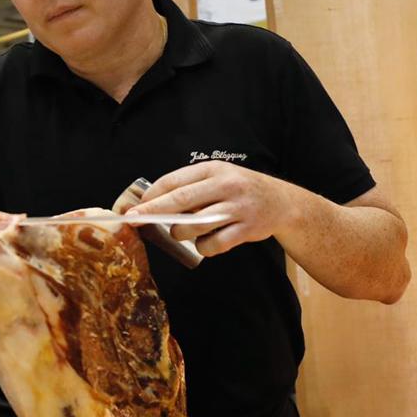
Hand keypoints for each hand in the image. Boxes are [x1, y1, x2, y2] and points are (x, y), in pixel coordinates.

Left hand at [128, 161, 296, 256]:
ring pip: (195, 225)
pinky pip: (214, 244)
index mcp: (214, 169)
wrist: (283, 203)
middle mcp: (226, 185)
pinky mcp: (246, 229)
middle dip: (153, 212)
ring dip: (180, 233)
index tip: (135, 206)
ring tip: (180, 232)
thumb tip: (154, 203)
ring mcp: (237, 207)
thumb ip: (193, 187)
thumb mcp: (220, 178)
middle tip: (133, 221)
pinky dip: (204, 247)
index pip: (175, 180)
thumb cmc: (241, 190)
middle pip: (181, 200)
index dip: (152, 195)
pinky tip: (206, 242)